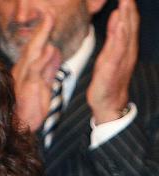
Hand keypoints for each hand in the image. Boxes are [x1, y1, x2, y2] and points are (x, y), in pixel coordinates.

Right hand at [10, 11, 61, 131]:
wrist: (20, 127)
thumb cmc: (30, 110)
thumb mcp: (44, 84)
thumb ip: (49, 68)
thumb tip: (55, 50)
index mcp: (28, 70)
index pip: (36, 47)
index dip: (43, 31)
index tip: (49, 17)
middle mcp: (23, 70)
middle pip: (33, 45)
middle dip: (41, 28)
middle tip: (47, 12)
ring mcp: (24, 78)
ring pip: (33, 53)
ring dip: (41, 36)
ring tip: (48, 21)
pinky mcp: (27, 87)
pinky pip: (35, 70)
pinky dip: (42, 59)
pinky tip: (48, 48)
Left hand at [88, 0, 137, 122]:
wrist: (109, 101)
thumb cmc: (108, 78)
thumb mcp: (109, 52)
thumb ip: (114, 34)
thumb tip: (117, 15)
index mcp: (125, 45)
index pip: (129, 22)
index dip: (128, 6)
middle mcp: (127, 49)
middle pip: (130, 24)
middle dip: (129, 7)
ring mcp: (122, 57)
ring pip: (126, 33)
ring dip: (127, 17)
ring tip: (126, 1)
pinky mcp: (113, 66)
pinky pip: (118, 48)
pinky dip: (120, 35)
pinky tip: (121, 24)